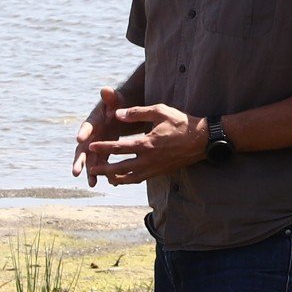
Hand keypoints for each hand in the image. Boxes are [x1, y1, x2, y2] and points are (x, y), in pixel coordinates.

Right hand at [71, 87, 124, 186]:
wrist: (122, 112)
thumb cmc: (118, 104)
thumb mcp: (115, 99)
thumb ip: (110, 96)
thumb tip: (105, 89)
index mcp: (93, 121)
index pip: (86, 127)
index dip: (83, 132)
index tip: (79, 140)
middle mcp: (91, 135)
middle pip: (83, 149)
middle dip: (80, 161)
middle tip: (76, 172)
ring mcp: (96, 145)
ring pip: (91, 160)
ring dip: (91, 172)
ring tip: (92, 184)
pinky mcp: (104, 152)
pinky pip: (102, 164)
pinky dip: (104, 172)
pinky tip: (110, 182)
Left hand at [85, 103, 207, 185]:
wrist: (202, 140)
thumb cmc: (181, 123)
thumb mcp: (159, 111)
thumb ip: (136, 112)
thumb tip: (117, 113)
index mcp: (146, 143)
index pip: (119, 147)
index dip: (103, 148)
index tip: (90, 147)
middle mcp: (148, 159)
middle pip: (120, 167)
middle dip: (104, 168)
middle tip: (91, 168)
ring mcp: (154, 168)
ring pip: (129, 177)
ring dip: (114, 177)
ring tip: (103, 176)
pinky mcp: (159, 171)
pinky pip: (140, 179)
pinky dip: (128, 180)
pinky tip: (121, 179)